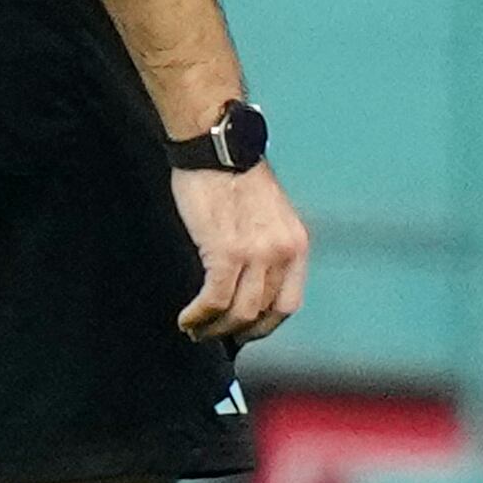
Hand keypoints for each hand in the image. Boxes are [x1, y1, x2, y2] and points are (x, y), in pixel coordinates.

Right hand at [173, 158, 309, 343]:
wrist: (217, 145)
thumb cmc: (234, 174)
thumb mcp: (268, 214)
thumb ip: (266, 246)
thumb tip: (248, 284)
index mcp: (296, 244)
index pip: (288, 304)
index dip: (265, 325)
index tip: (245, 331)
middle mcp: (283, 252)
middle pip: (263, 314)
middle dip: (236, 332)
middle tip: (213, 336)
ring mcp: (257, 254)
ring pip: (239, 314)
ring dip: (214, 329)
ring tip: (196, 329)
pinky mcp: (227, 252)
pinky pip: (214, 300)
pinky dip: (199, 316)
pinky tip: (187, 318)